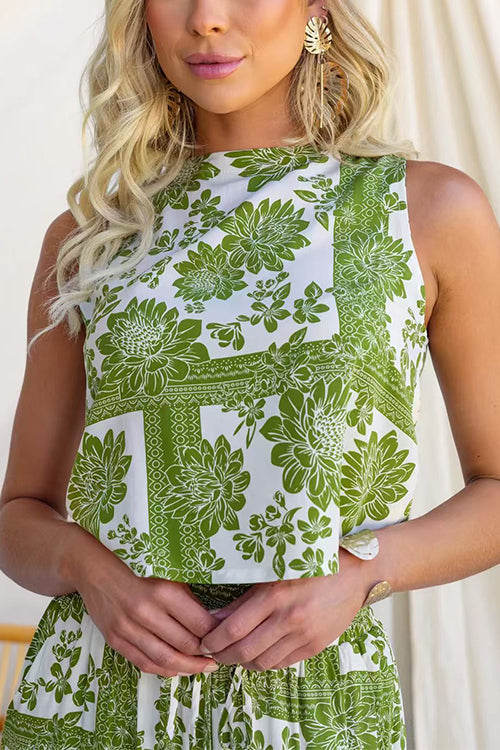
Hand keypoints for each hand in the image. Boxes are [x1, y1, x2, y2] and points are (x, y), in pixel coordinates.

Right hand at [76, 550, 220, 676]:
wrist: (98, 576)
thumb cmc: (139, 576)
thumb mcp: (169, 580)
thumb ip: (189, 601)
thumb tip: (213, 623)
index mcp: (163, 592)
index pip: (199, 623)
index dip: (215, 635)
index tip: (224, 637)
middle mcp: (146, 612)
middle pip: (185, 643)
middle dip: (204, 653)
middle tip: (217, 656)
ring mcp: (129, 629)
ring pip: (166, 659)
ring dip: (188, 667)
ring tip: (203, 668)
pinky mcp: (117, 641)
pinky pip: (145, 663)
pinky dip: (165, 670)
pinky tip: (178, 669)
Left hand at [199, 549, 368, 670]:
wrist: (354, 574)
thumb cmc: (310, 567)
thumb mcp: (273, 574)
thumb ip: (245, 598)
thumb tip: (216, 618)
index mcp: (275, 596)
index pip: (234, 628)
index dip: (213, 640)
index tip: (204, 640)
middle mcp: (289, 619)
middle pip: (244, 651)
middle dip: (222, 655)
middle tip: (213, 652)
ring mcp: (304, 636)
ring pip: (262, 662)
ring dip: (242, 662)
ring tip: (234, 653)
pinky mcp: (315, 646)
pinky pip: (282, 663)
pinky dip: (264, 662)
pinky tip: (258, 653)